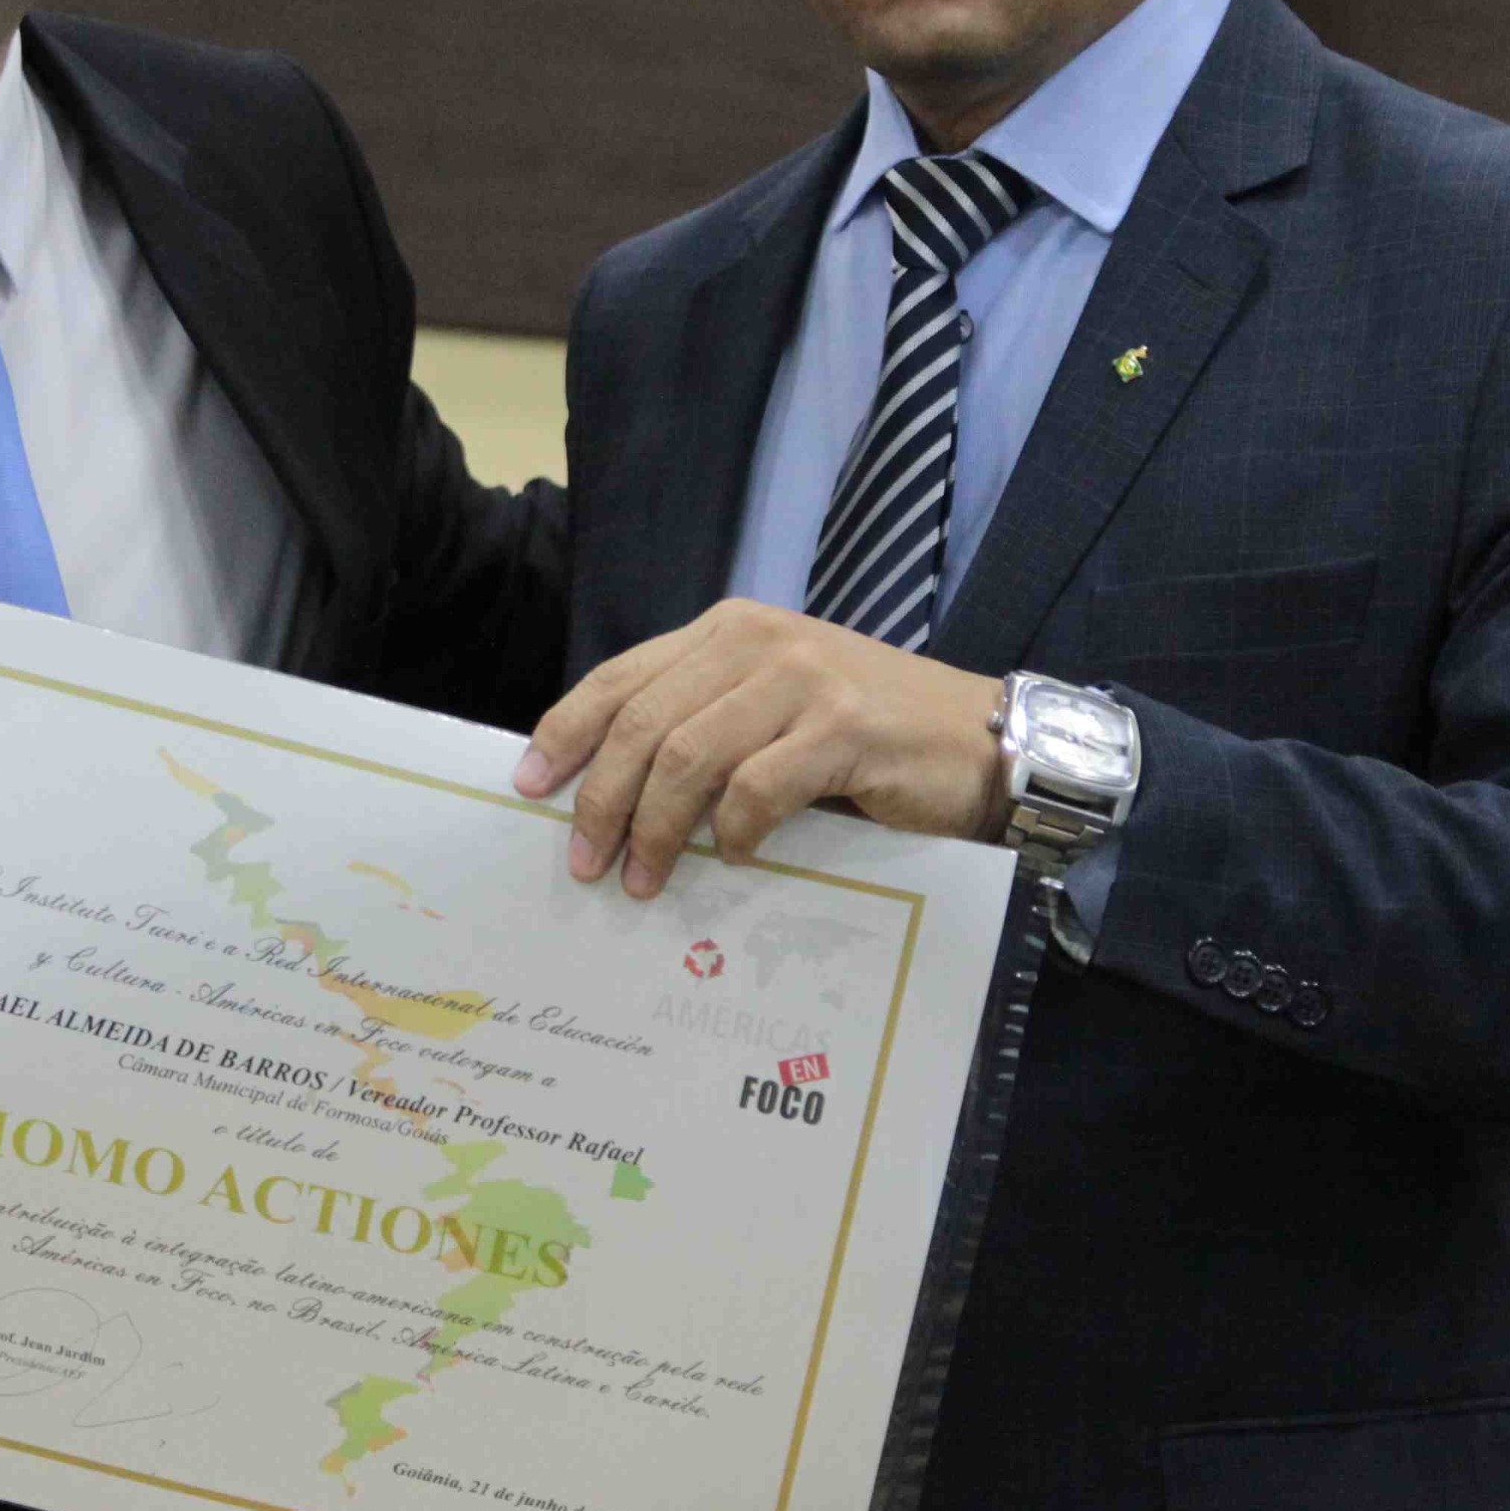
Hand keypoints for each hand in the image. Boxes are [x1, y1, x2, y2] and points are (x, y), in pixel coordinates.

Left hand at [515, 600, 1008, 897]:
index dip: (565, 733)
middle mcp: (758, 641)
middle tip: (585, 863)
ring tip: (643, 880)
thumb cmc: (869, 735)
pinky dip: (734, 832)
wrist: (980, 740)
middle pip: (643, 723)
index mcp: (728, 631)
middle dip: (601, 799)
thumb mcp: (772, 709)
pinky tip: (734, 857)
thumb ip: (704, 726)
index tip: (528, 787)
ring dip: (655, 829)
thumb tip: (608, 792)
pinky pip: (758, 788)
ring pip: (688, 756)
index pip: (621, 679)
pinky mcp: (845, 727)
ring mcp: (803, 679)